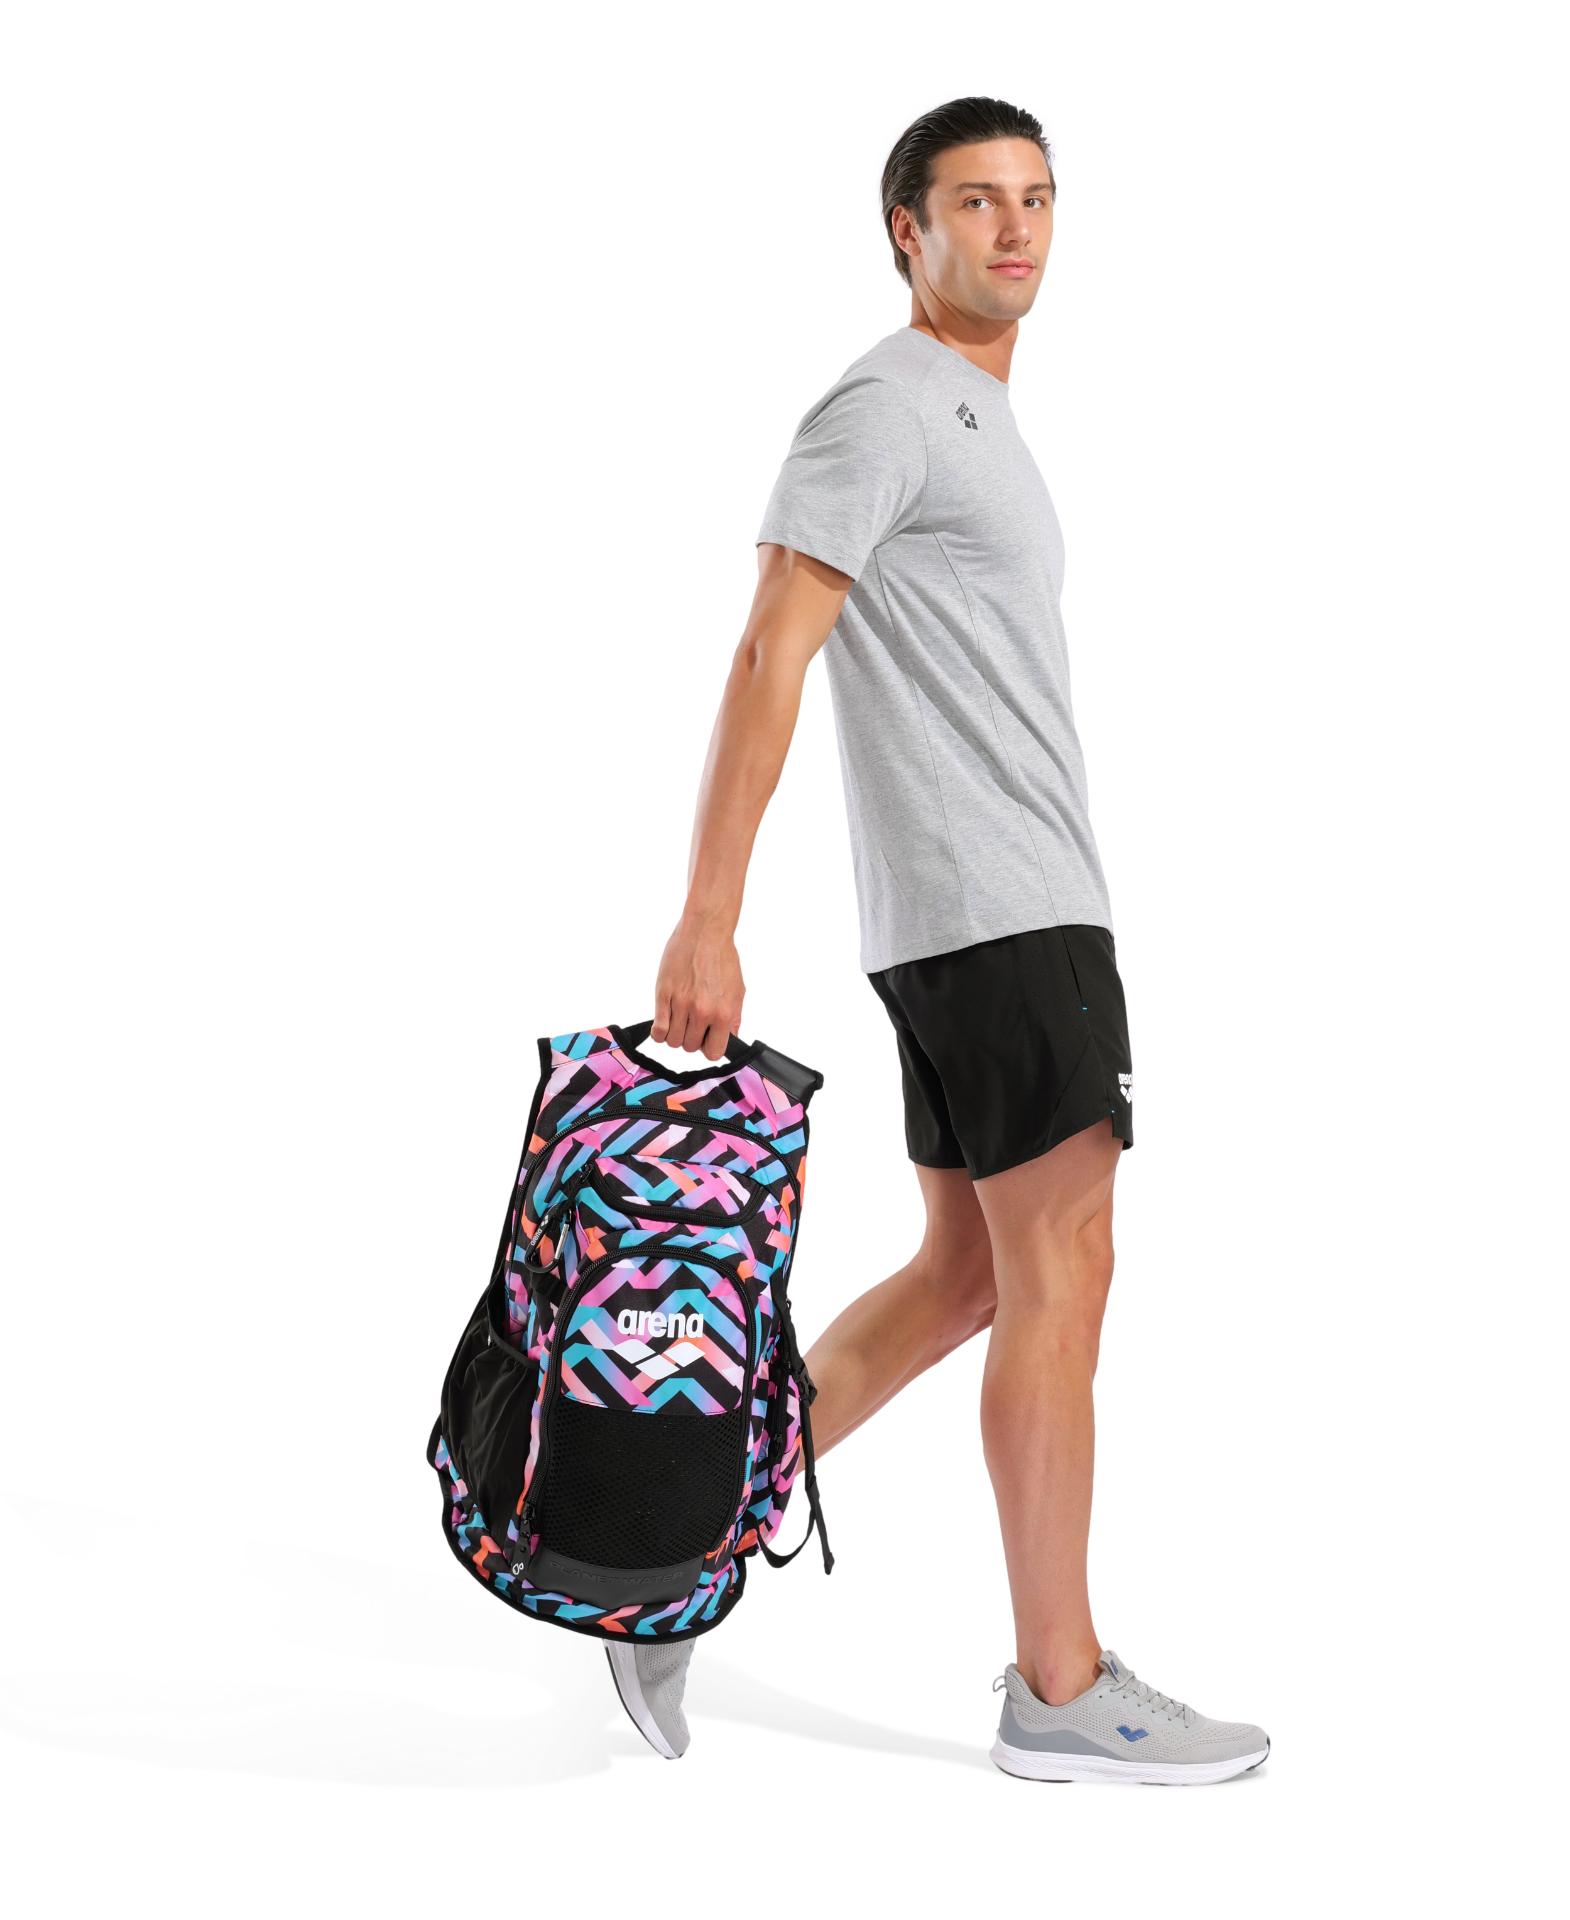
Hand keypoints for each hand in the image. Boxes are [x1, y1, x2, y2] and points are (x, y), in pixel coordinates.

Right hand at [651, 910, 745, 1061]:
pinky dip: (659, 1032)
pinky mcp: (662, 994)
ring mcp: (680, 1003)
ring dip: (674, 1036)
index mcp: (722, 1013)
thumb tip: (732, 1038)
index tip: (706, 1040)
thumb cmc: (723, 957)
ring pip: (672, 1041)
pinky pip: (657, 1028)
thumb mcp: (738, 989)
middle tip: (692, 1026)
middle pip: (689, 1047)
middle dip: (690, 1040)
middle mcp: (701, 1011)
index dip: (708, 1048)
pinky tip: (664, 1023)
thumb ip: (734, 1017)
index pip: (712, 1053)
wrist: (705, 929)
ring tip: (678, 1022)